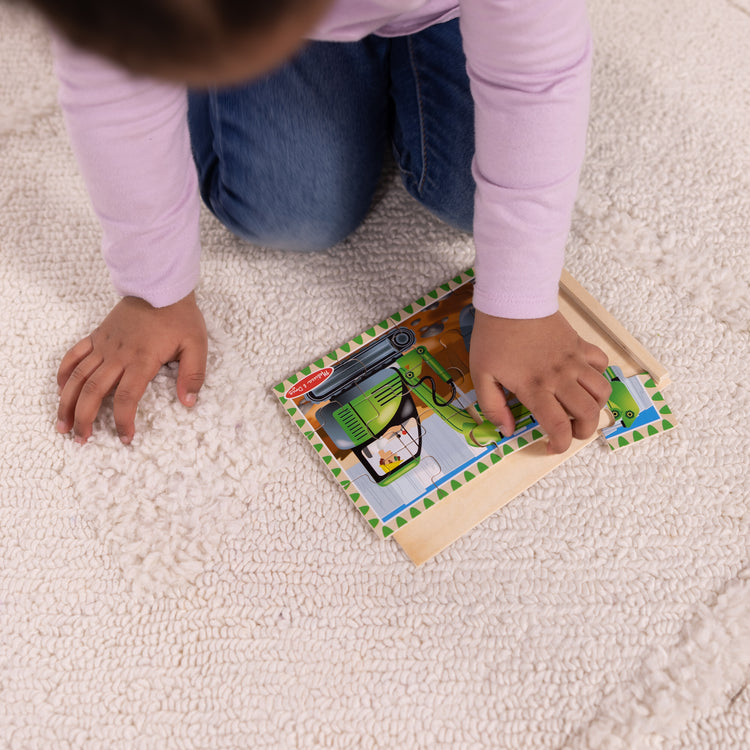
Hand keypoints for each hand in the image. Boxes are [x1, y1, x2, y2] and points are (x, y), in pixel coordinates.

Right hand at [56, 292, 207, 444]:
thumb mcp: (196, 345)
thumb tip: (189, 402)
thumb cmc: (180, 316)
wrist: (160, 285)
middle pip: (92, 392)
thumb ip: (193, 375)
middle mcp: (117, 354)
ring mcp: (103, 344)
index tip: (125, 438)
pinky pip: (74, 355)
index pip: (125, 397)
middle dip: (84, 419)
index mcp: (141, 359)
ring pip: (77, 376)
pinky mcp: (97, 335)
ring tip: (62, 425)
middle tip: (81, 439)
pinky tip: (60, 390)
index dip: (122, 421)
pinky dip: (63, 373)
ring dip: (67, 402)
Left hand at [469, 310, 610, 453]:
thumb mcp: (481, 375)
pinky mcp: (579, 344)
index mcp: (535, 388)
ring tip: (580, 408)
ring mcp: (573, 360)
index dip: (560, 445)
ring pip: (602, 391)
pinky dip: (598, 374)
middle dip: (583, 432)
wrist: (512, 300)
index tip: (551, 447)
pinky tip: (583, 377)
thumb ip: (492, 406)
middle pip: (589, 414)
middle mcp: (560, 377)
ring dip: (596, 405)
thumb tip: (506, 430)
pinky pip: (601, 363)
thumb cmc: (493, 337)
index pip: (559, 427)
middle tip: (570, 432)